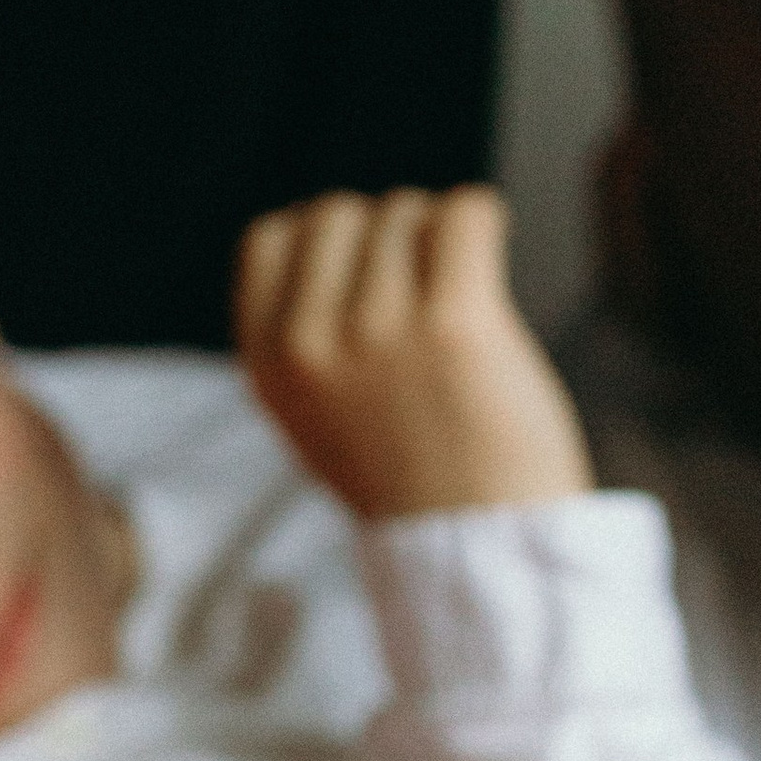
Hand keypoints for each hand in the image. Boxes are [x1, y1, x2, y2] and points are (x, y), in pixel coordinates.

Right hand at [236, 188, 593, 518]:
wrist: (482, 547)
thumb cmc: (412, 476)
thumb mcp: (315, 415)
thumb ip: (304, 335)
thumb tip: (320, 229)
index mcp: (269, 366)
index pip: (269, 238)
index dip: (326, 240)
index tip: (367, 269)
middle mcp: (312, 342)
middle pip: (342, 214)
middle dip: (388, 235)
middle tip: (425, 291)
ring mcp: (379, 329)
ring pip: (408, 213)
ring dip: (440, 239)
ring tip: (460, 301)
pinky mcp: (455, 322)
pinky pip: (465, 214)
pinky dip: (482, 220)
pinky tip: (491, 258)